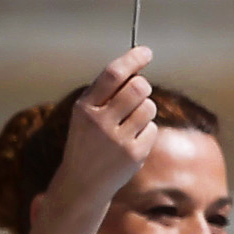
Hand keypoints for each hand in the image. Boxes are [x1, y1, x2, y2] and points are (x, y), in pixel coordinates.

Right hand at [42, 46, 159, 221]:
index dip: (132, 60)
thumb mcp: (87, 115)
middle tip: (137, 96)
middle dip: (142, 88)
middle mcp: (99, 121)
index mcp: (84, 107)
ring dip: (144, 111)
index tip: (146, 52)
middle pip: (139, 87)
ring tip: (128, 124)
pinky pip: (151, 129)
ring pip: (149, 107)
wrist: (82, 182)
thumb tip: (137, 69)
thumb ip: (107, 94)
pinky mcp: (134, 153)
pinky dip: (145, 132)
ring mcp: (117, 138)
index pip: (113, 75)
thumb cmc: (88, 141)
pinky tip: (130, 144)